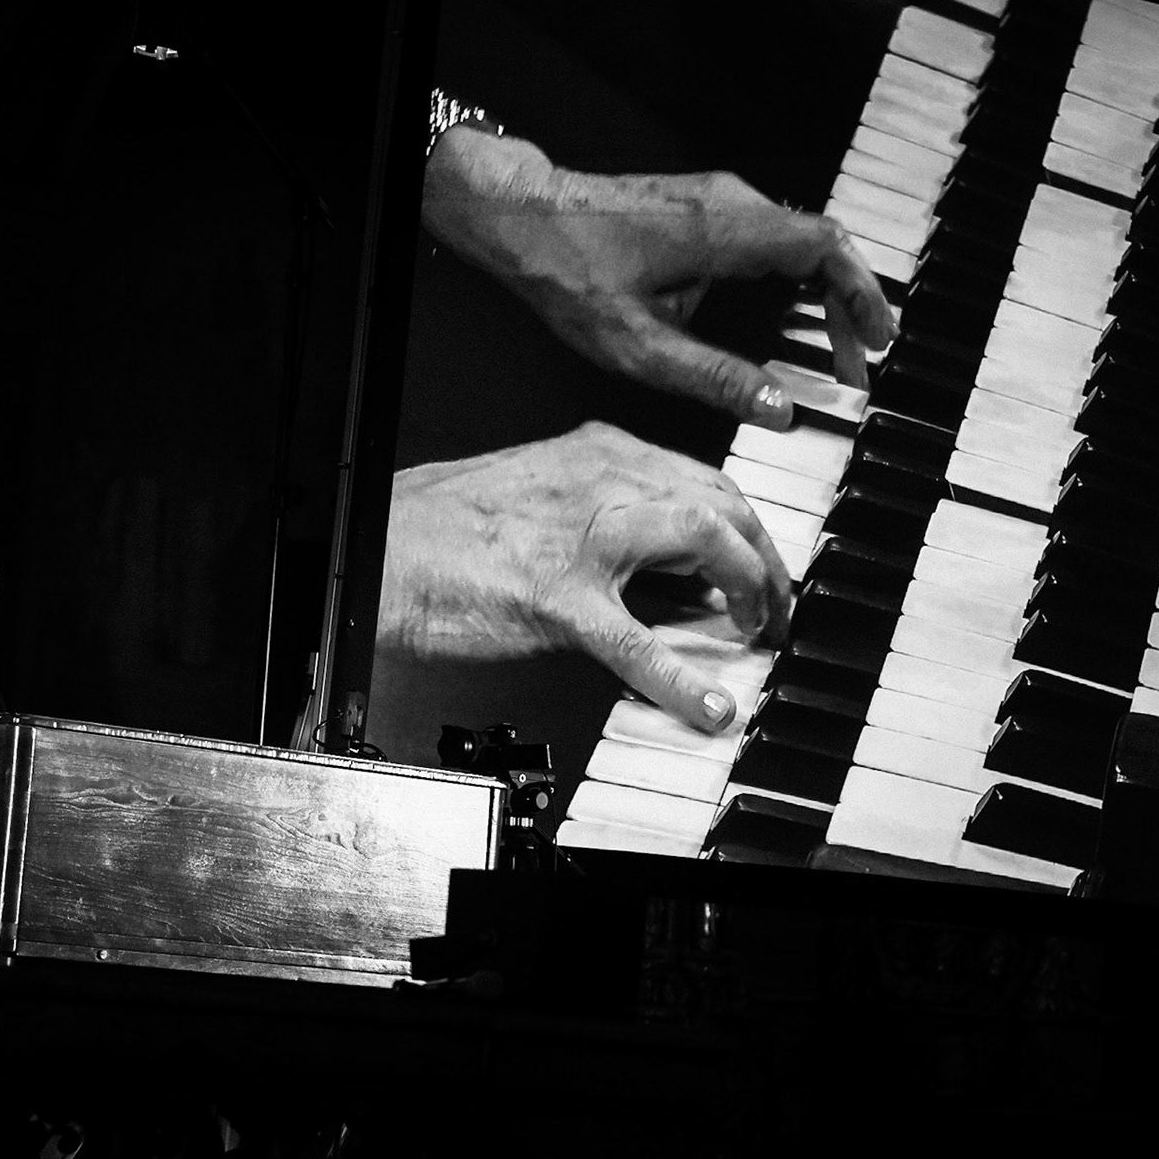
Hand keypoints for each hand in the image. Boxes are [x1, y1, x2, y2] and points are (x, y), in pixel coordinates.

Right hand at [378, 422, 790, 730]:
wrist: (383, 549)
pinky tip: (708, 706)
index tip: (761, 565)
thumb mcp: (544, 490)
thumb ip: (606, 507)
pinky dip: (681, 678)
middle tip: (776, 610)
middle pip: (723, 504)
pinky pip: (637, 641)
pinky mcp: (558, 595)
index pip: (706, 479)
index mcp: (600, 452)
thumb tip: (666, 557)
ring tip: (759, 635)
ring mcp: (585, 535)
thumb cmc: (447, 528)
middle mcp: (604, 478)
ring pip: (703, 542)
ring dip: (750, 590)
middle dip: (766, 559)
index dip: (747, 528)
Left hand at [422, 124, 896, 427]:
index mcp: (722, 232)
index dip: (863, 293)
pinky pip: (773, 239)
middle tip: (861, 363)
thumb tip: (778, 407)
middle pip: (822, 246)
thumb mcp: (637, 346)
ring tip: (835, 351)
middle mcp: (729, 205)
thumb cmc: (569, 270)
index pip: (824, 247)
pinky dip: (795, 280)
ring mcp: (718, 200)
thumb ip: (713, 378)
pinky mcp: (706, 207)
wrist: (520, 214)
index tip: (879, 339)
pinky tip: (792, 319)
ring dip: (824, 295)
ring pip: (799, 242)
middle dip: (850, 307)